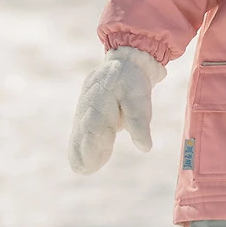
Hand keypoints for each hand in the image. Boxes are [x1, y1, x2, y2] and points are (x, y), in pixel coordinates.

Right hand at [68, 46, 166, 173]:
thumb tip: (145, 147)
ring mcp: (86, 103)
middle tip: (85, 169)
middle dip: (85, 150)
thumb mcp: (140, 97)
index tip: (90, 164)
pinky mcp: (87, 106)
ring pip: (81, 128)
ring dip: (80, 148)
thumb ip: (139, 122)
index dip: (92, 147)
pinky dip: (81, 141)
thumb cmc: (134, 79)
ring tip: (82, 168)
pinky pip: (81, 126)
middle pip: (85, 130)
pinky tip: (81, 158)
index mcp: (102, 99)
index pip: (95, 127)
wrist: (128, 57)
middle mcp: (89, 103)